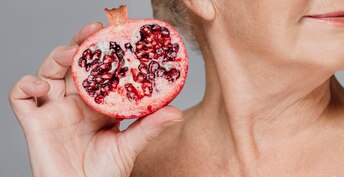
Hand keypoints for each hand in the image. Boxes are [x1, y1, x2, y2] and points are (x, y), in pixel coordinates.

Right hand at [8, 22, 183, 176]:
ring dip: (57, 56)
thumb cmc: (104, 174)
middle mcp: (76, 103)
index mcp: (99, 104)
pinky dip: (26, 84)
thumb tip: (176, 111)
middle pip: (74, 64)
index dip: (108, 52)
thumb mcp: (130, 146)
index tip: (120, 35)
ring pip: (49, 72)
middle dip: (82, 44)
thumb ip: (149, 127)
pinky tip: (43, 85)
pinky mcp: (35, 123)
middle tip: (95, 30)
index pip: (102, 70)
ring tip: (72, 53)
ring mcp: (54, 111)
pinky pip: (21, 97)